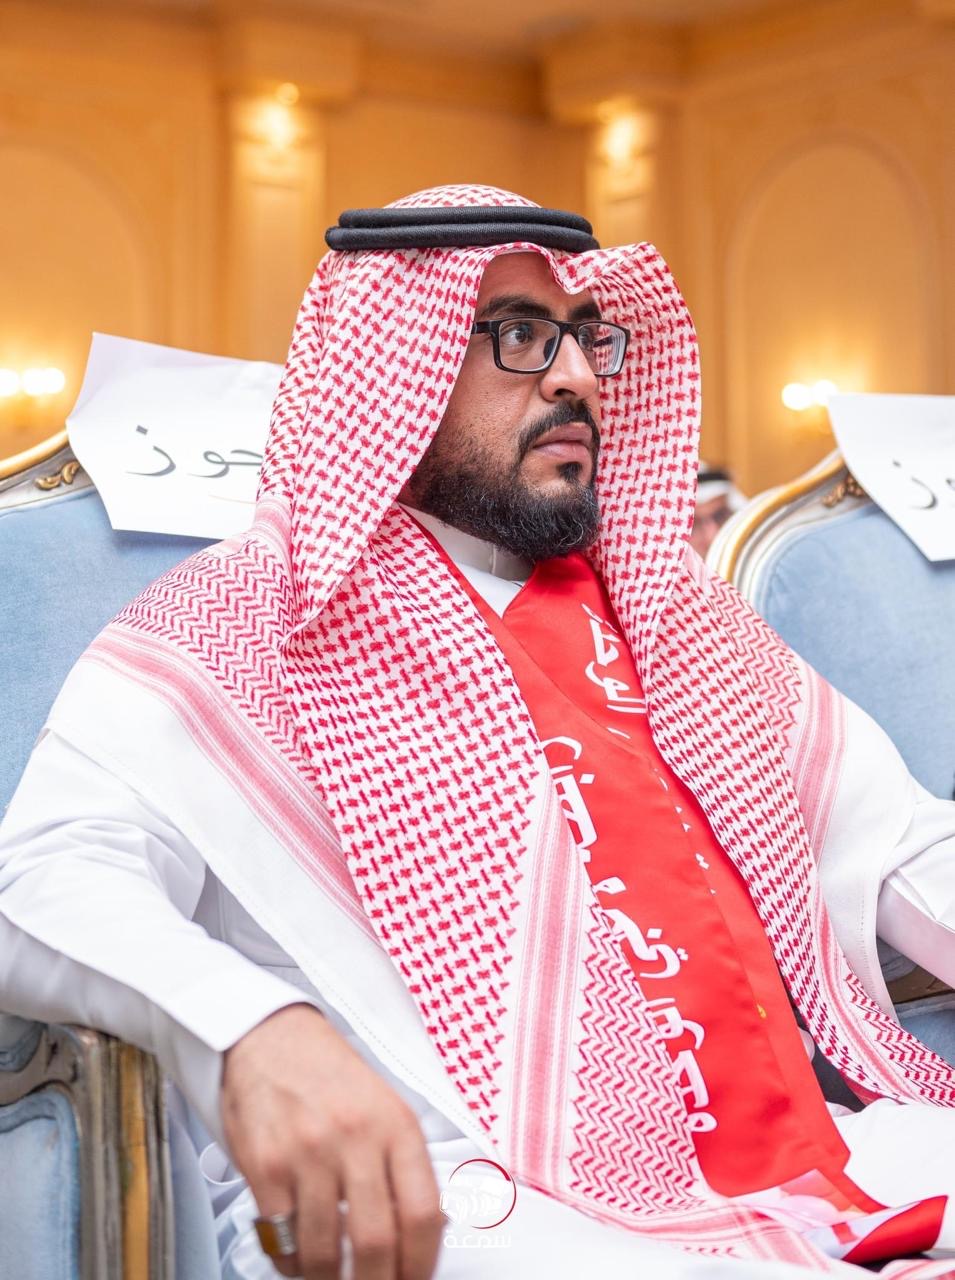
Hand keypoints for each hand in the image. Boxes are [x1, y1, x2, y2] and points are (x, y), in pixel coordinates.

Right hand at [221, 1004, 443, 1279]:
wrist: (271, 1036)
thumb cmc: (329, 1075)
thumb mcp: (384, 1106)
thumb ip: (404, 1164)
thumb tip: (424, 1232)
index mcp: (396, 1125)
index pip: (423, 1213)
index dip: (422, 1265)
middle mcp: (355, 1137)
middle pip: (376, 1243)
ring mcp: (308, 1153)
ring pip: (325, 1252)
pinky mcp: (266, 1166)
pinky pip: (282, 1239)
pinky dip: (292, 1264)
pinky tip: (299, 1258)